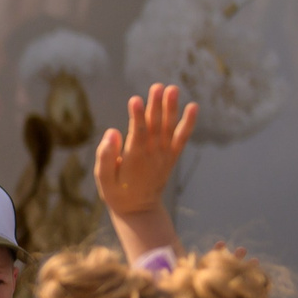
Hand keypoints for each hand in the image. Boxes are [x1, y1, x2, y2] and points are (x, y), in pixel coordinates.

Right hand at [94, 83, 196, 218]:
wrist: (139, 211)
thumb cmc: (117, 193)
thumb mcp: (103, 180)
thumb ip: (106, 157)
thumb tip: (112, 132)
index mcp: (134, 160)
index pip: (137, 135)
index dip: (137, 117)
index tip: (135, 100)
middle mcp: (152, 156)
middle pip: (156, 127)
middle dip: (156, 106)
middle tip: (157, 86)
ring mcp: (164, 156)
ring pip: (169, 129)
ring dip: (172, 108)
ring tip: (172, 89)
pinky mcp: (171, 157)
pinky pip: (182, 138)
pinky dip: (189, 123)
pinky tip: (193, 107)